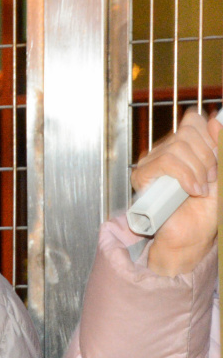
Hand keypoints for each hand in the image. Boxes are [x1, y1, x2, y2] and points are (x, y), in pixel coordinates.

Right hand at [137, 107, 219, 275]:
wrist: (192, 236)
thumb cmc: (206, 210)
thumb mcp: (222, 173)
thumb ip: (219, 147)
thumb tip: (215, 121)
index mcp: (186, 147)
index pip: (194, 121)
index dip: (210, 137)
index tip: (217, 162)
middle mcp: (166, 151)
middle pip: (188, 130)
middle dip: (207, 156)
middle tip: (210, 179)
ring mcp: (152, 162)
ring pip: (178, 146)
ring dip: (197, 170)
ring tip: (199, 190)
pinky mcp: (142, 177)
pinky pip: (166, 161)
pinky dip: (185, 176)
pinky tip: (190, 191)